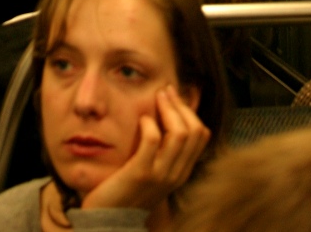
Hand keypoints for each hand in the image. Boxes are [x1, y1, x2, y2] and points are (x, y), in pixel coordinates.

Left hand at [81, 85, 209, 211]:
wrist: (107, 220)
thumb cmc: (127, 189)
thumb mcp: (154, 170)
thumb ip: (164, 151)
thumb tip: (168, 114)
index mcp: (182, 171)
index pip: (202, 134)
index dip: (190, 111)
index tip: (174, 97)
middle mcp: (176, 174)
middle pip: (194, 130)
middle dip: (180, 105)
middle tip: (165, 92)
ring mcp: (160, 175)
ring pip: (179, 133)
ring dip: (168, 109)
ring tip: (157, 98)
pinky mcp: (140, 173)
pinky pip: (152, 140)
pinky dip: (149, 123)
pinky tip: (142, 120)